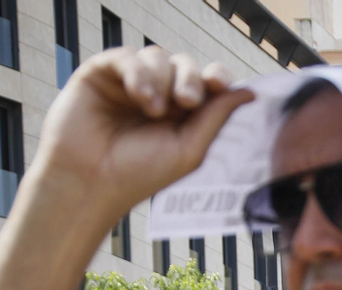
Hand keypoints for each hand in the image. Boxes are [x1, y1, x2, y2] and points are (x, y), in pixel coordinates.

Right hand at [33, 47, 252, 227]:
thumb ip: (217, 118)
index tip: (219, 85)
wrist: (91, 182)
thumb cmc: (139, 174)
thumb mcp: (189, 150)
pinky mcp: (102, 74)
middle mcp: (159, 94)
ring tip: (153, 110)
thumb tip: (250, 92)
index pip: (207, 83)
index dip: (217, 77)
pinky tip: (139, 96)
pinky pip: (126, 57)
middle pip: (186, 66)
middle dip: (191, 79)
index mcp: (183, 113)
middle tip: (187, 102)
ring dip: (162, 79)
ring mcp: (130, 82)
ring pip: (158, 57)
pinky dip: (138, 72)